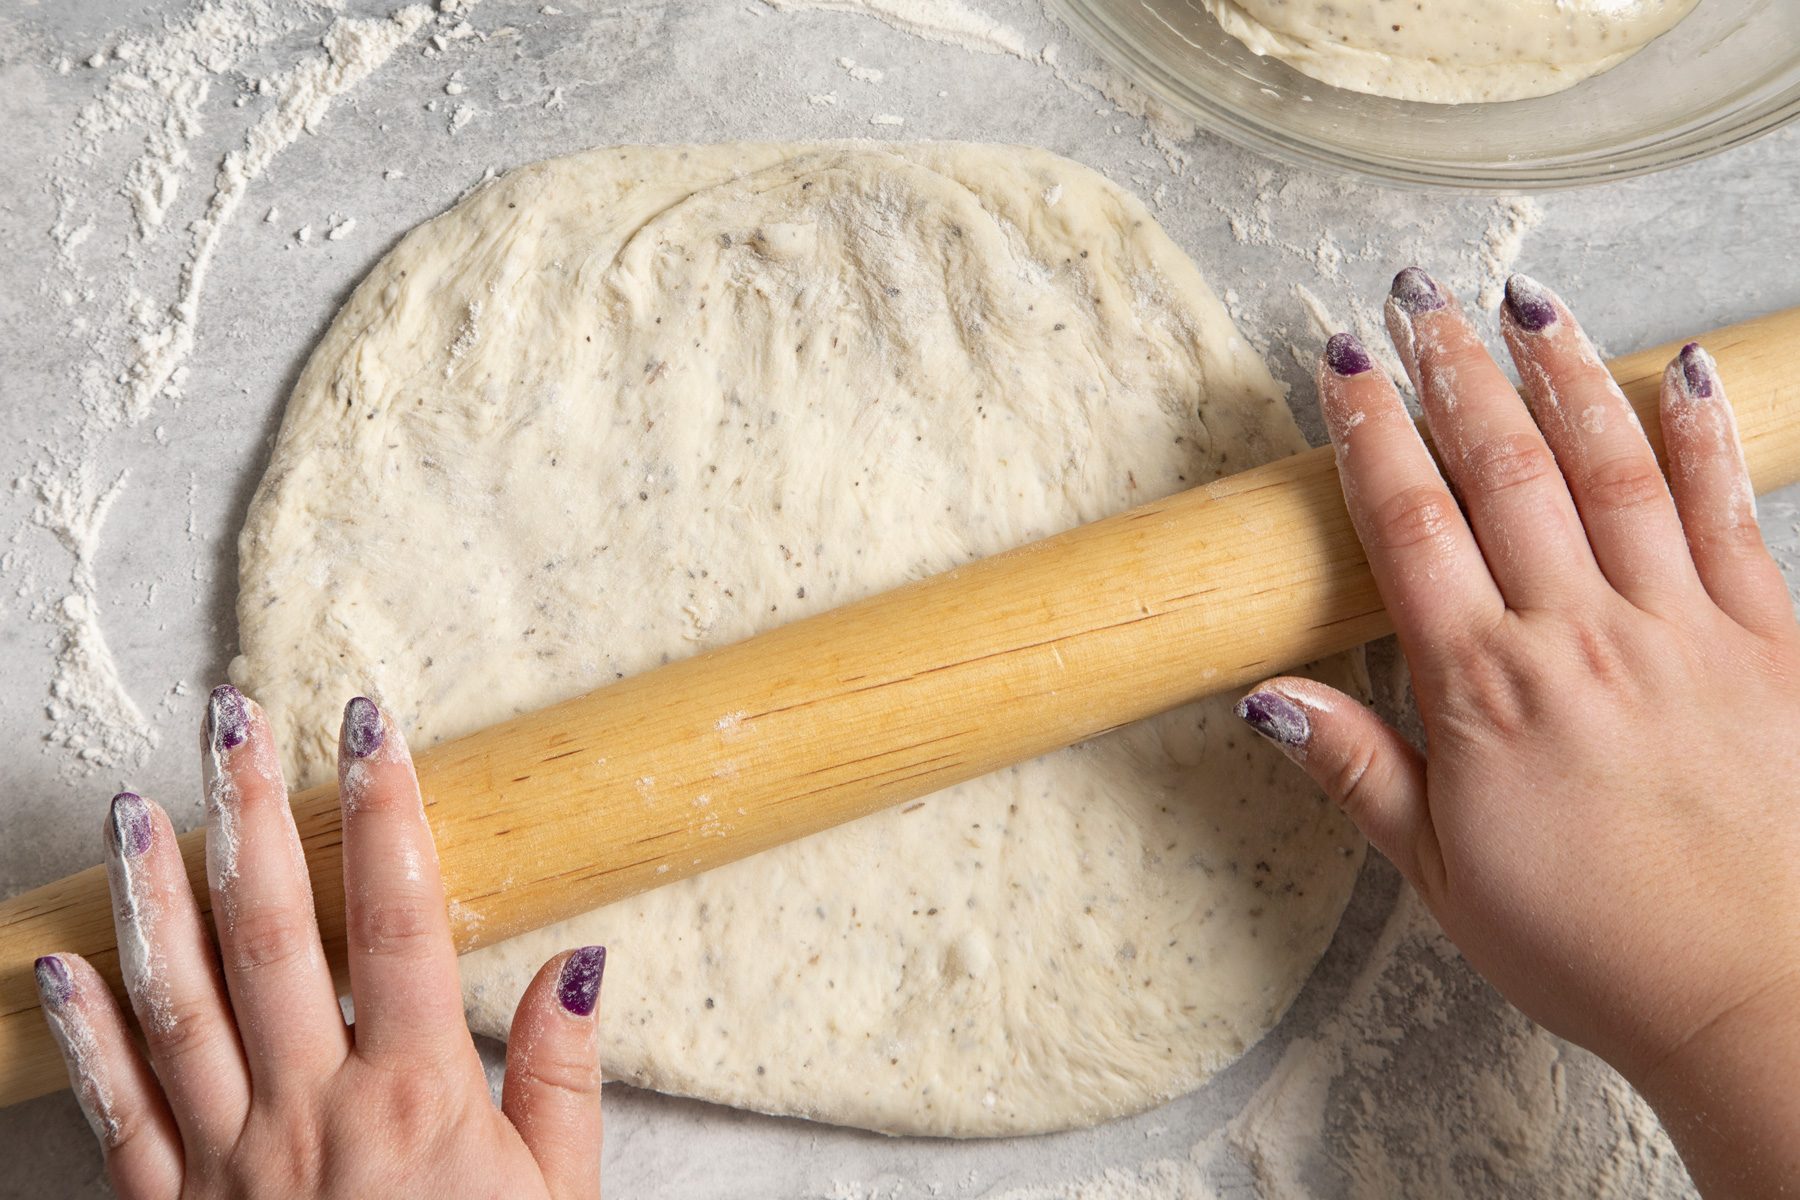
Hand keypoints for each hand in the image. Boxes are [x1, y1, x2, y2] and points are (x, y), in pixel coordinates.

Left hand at [36, 688, 605, 1198]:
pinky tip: (58, 963)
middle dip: (252, 812)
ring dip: (154, 896)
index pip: (398, 918)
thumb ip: (564, 1082)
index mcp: (418, 1097)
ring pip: (177, 1003)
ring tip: (135, 804)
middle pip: (272, 934)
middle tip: (232, 718)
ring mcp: (229, 1163)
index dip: (386, 810)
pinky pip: (116, 1114)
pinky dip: (82, 1035)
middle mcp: (312, 1111)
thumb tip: (578, 966)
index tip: (370, 723)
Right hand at [1234, 269, 1799, 1195]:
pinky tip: (1678, 373)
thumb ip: (1358, 769)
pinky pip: (1729, 514)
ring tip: (1523, 301)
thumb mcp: (1442, 873)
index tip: (1341, 363)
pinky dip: (1701, 438)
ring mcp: (1681, 627)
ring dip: (1561, 375)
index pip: (1412, 528)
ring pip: (1612, 469)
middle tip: (1416, 296)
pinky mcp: (1768, 640)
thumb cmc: (1592, 943)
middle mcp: (1581, 635)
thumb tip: (1264, 698)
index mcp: (1488, 690)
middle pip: (1504, 471)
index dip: (1371, 434)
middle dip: (1452, 372)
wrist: (1762, 993)